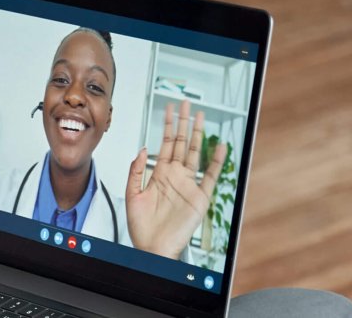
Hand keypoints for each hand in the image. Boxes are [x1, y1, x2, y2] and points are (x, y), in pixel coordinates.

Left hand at [125, 101, 226, 259]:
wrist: (152, 248)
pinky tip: (220, 146)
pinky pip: (210, 176)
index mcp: (159, 174)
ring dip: (199, 135)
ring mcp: (188, 185)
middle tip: (186, 104)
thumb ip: (135, 171)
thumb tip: (142, 149)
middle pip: (182, 143)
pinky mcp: (199, 197)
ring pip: (196, 154)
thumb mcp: (131, 194)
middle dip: (184, 123)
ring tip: (201, 117)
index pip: (166, 144)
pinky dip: (216, 161)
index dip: (168, 126)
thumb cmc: (142, 227)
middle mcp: (175, 176)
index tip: (169, 109)